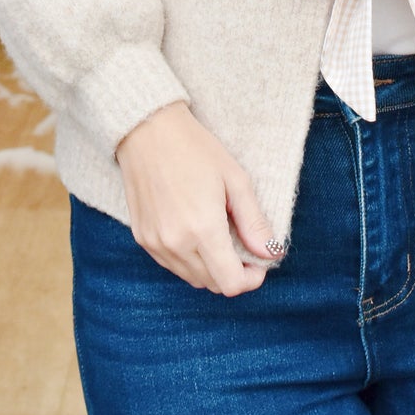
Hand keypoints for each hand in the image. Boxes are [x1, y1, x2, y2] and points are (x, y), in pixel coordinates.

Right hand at [116, 101, 278, 295]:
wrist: (147, 130)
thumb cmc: (195, 149)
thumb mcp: (235, 180)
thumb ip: (254, 222)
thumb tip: (272, 253)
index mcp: (202, 229)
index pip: (230, 283)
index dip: (250, 280)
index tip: (258, 263)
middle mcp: (175, 243)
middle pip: (212, 284)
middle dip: (233, 274)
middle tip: (242, 247)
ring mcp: (155, 243)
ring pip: (192, 278)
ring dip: (211, 269)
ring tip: (219, 237)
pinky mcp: (142, 238)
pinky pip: (172, 265)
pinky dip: (189, 260)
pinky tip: (196, 233)